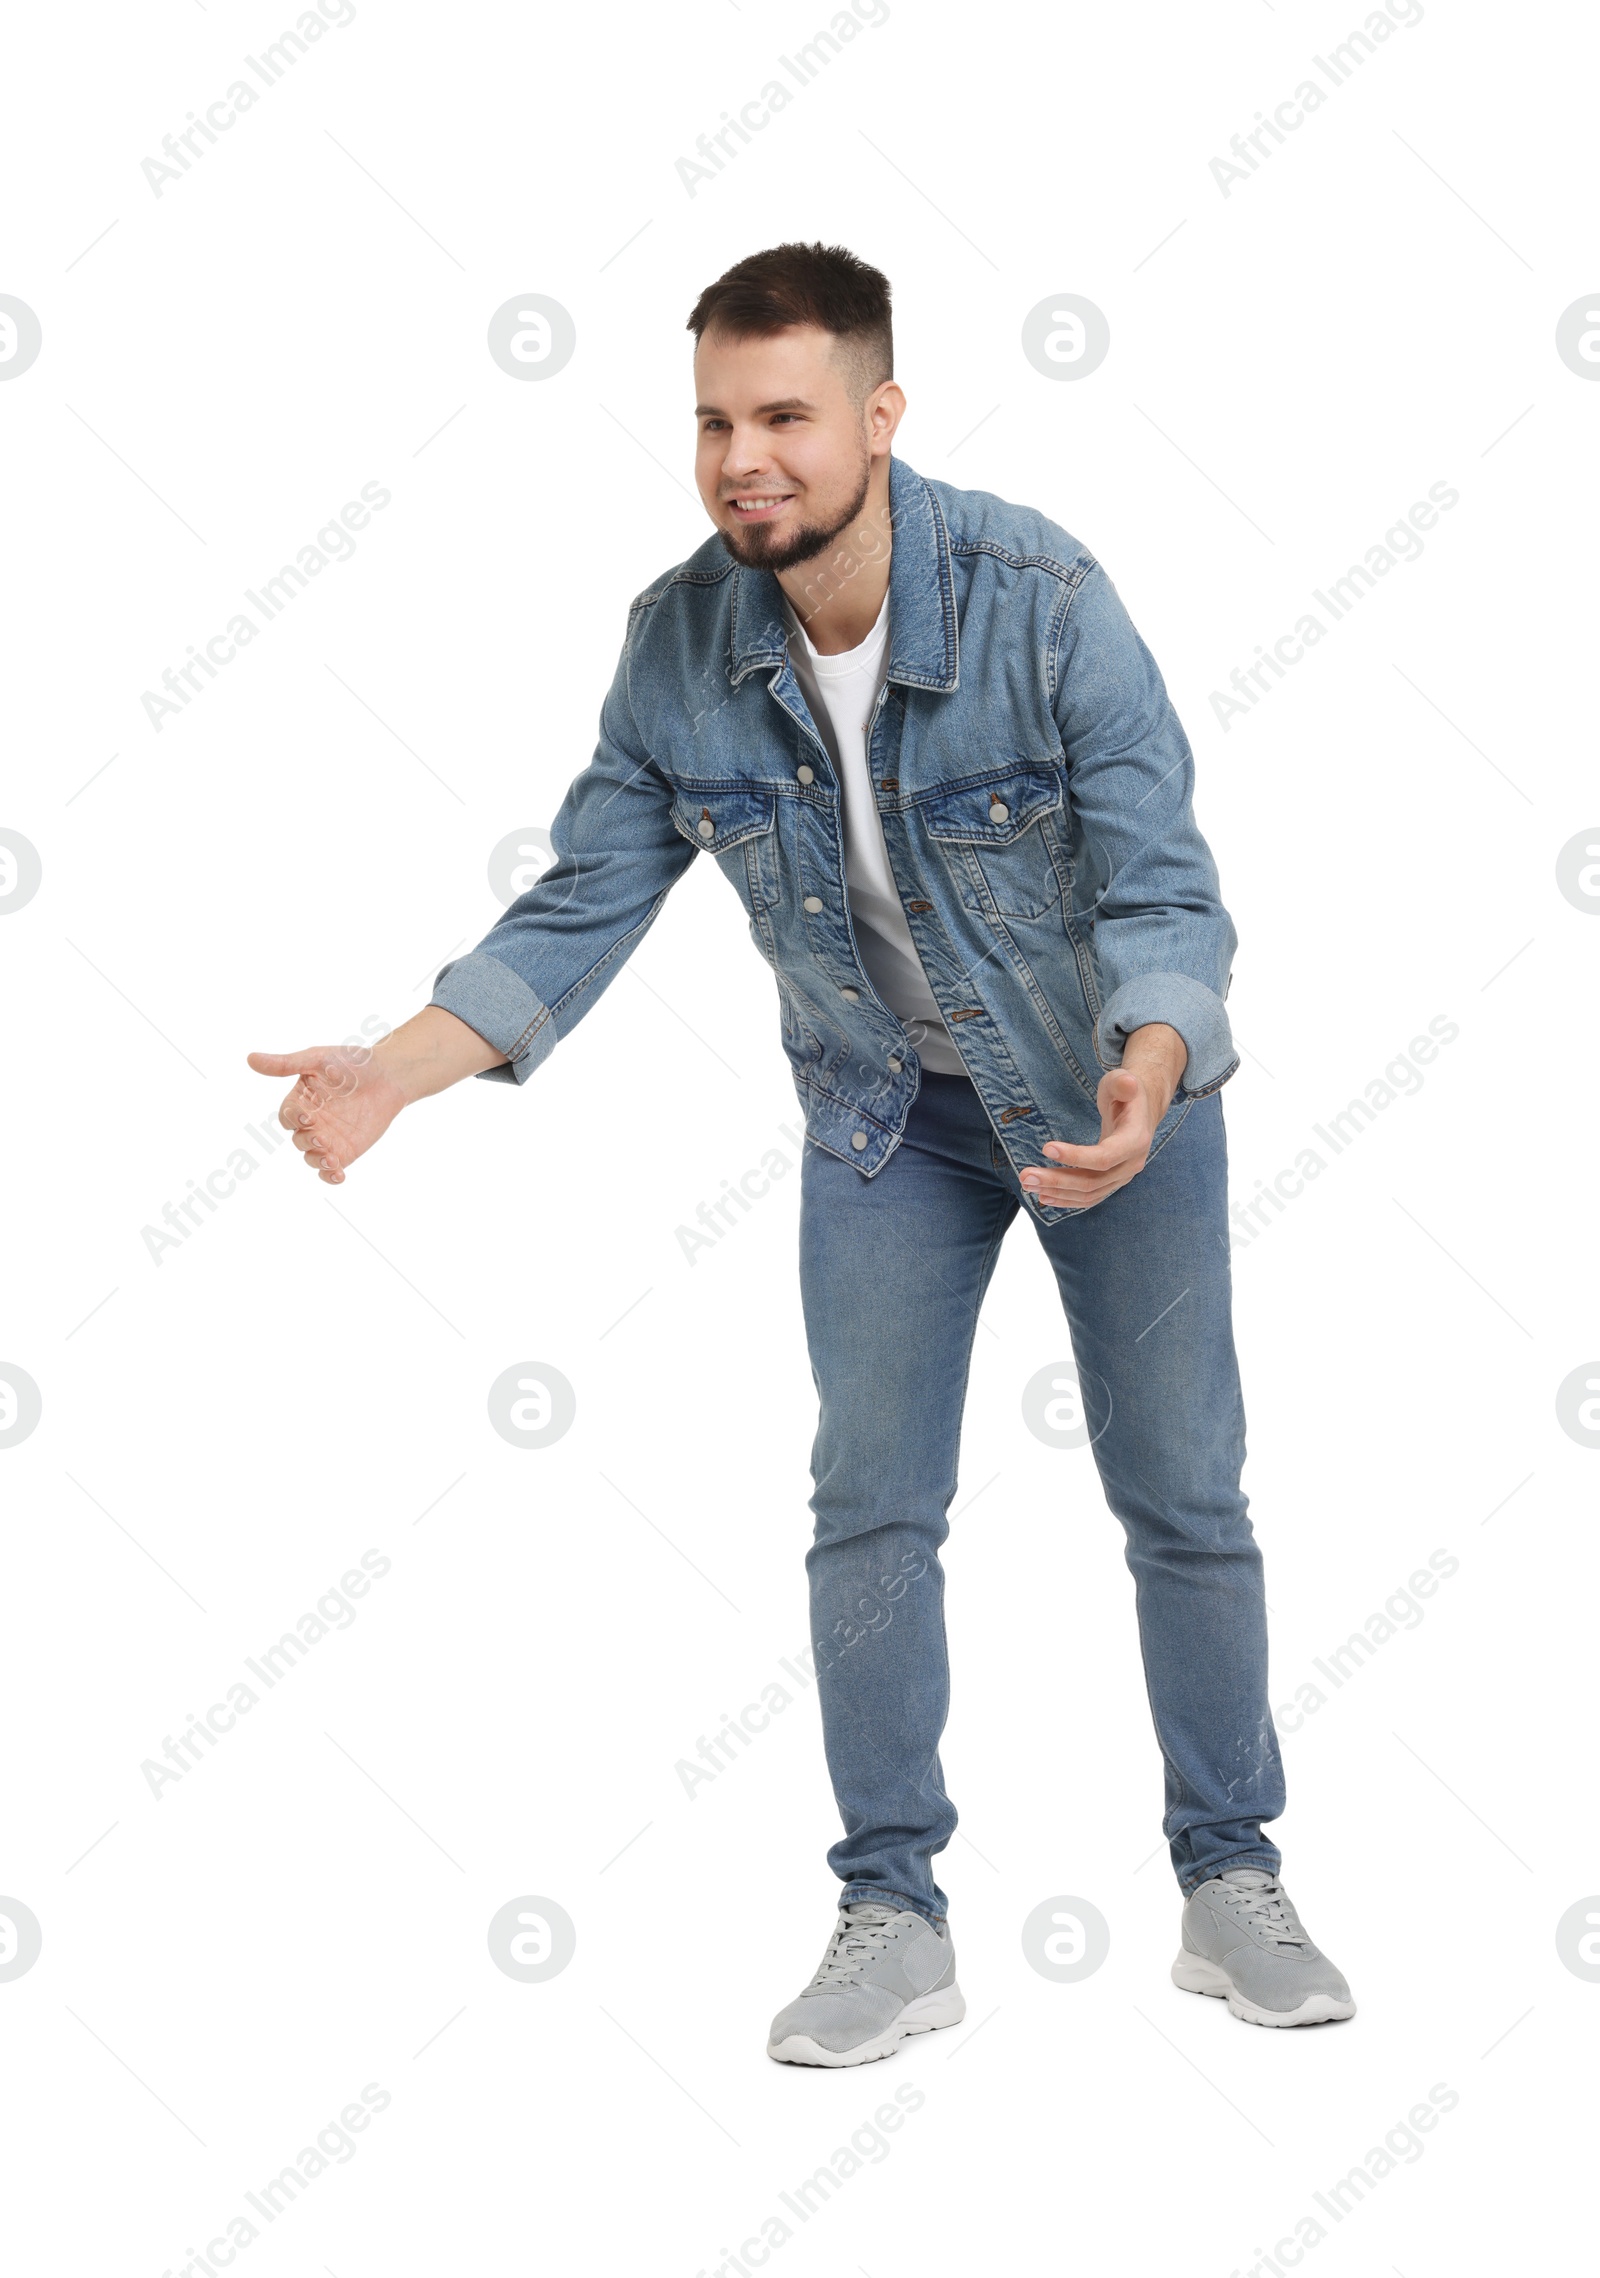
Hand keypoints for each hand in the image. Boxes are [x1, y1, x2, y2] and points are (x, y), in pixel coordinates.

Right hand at [246, 1044, 409, 1184]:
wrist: (389, 1075)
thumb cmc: (352, 1062)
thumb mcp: (318, 1059)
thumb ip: (286, 1064)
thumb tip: (250, 1058)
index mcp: (300, 1101)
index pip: (287, 1116)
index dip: (294, 1119)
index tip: (308, 1116)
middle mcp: (310, 1122)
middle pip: (298, 1139)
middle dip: (306, 1141)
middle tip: (321, 1137)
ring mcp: (327, 1138)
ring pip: (311, 1157)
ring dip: (317, 1161)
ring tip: (331, 1160)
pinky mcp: (345, 1151)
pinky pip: (331, 1169)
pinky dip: (330, 1176)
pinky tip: (338, 1175)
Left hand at [1019, 1022, 1186, 1212]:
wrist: (1139, 1111)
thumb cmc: (1125, 1093)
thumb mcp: (1122, 1081)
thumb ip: (1122, 1083)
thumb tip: (1127, 1082)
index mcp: (1136, 1140)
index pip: (1104, 1157)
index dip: (1076, 1156)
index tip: (1046, 1148)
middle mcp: (1131, 1164)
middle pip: (1092, 1182)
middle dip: (1057, 1180)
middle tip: (1026, 1176)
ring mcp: (1122, 1177)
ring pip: (1088, 1193)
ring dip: (1056, 1191)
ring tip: (1028, 1184)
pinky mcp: (1112, 1183)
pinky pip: (1089, 1198)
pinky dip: (1066, 1199)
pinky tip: (1044, 1197)